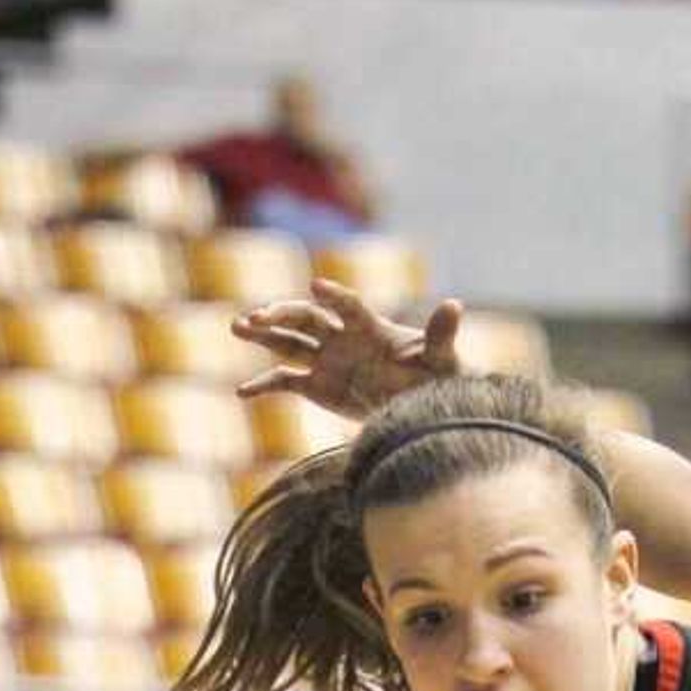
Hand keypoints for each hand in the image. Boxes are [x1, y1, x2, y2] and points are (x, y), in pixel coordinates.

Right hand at [232, 278, 464, 419]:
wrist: (422, 403)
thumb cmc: (437, 377)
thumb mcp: (442, 359)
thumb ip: (442, 333)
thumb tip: (455, 305)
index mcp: (369, 326)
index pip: (347, 305)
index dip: (334, 295)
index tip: (318, 287)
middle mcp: (341, 336)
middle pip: (306, 317)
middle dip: (282, 314)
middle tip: (257, 316)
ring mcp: (325, 359)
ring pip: (288, 341)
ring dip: (263, 334)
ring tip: (235, 327)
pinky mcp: (316, 385)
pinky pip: (285, 382)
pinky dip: (264, 385)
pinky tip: (242, 392)